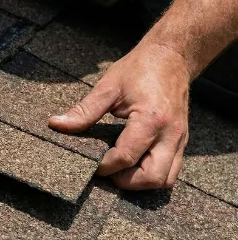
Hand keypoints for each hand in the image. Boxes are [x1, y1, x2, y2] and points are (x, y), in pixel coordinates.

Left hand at [49, 43, 190, 189]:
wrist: (171, 57)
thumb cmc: (139, 69)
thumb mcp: (108, 87)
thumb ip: (84, 111)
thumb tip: (56, 124)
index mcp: (150, 119)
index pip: (125, 157)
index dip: (104, 166)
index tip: (89, 164)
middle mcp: (170, 134)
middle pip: (152, 178)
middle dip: (125, 182)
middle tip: (106, 172)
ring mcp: (180, 139)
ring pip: (166, 179)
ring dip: (141, 182)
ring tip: (119, 170)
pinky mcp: (183, 141)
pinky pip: (172, 169)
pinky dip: (152, 174)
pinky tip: (133, 164)